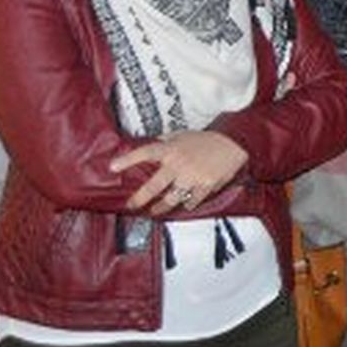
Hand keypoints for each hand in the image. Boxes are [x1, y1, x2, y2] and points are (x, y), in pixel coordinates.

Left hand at [111, 130, 248, 215]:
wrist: (233, 142)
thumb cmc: (207, 138)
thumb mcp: (182, 135)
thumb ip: (166, 142)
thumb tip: (150, 145)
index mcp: (171, 149)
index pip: (145, 153)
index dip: (127, 159)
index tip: (113, 167)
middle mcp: (178, 164)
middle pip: (153, 186)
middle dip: (139, 199)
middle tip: (132, 205)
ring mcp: (192, 177)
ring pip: (171, 199)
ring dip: (160, 208)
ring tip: (155, 211)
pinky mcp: (205, 186)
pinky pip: (191, 201)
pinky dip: (186, 204)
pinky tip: (183, 205)